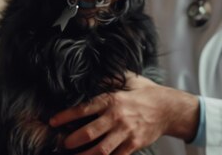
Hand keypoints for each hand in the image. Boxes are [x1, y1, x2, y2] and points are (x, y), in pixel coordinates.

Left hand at [49, 73, 198, 154]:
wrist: (168, 108)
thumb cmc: (145, 92)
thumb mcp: (128, 79)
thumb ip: (109, 79)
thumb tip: (92, 75)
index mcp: (113, 99)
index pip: (83, 109)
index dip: (65, 116)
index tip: (52, 121)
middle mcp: (117, 117)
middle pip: (89, 132)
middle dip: (71, 140)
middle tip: (62, 144)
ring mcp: (126, 132)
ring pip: (101, 149)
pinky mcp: (134, 144)